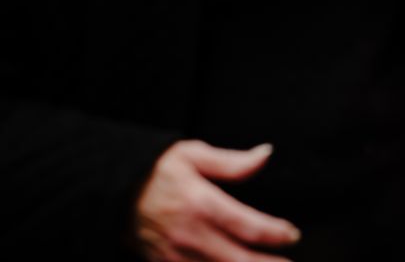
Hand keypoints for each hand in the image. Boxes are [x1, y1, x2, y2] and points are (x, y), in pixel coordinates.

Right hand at [134, 141, 298, 260]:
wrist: (112, 193)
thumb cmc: (156, 170)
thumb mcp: (192, 155)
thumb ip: (232, 162)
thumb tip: (266, 154)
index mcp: (202, 204)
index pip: (248, 227)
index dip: (275, 234)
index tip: (292, 236)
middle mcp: (191, 235)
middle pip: (239, 259)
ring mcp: (176, 256)